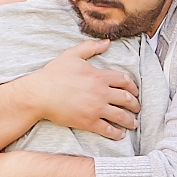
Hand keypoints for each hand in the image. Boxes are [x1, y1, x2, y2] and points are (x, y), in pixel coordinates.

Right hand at [24, 40, 139, 139]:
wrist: (39, 94)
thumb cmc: (53, 74)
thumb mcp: (71, 55)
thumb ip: (90, 47)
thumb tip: (107, 42)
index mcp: (99, 76)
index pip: (125, 80)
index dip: (133, 87)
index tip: (135, 92)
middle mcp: (102, 92)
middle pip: (127, 99)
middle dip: (135, 105)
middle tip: (137, 108)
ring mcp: (96, 108)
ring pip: (121, 116)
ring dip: (130, 121)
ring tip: (133, 123)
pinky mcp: (88, 122)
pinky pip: (108, 129)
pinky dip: (116, 133)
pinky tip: (119, 134)